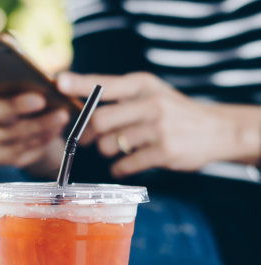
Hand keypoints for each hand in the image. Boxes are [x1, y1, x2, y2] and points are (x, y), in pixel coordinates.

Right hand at [0, 70, 70, 177]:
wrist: (25, 125)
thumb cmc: (20, 95)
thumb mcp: (19, 81)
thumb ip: (21, 75)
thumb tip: (52, 79)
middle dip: (15, 106)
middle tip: (41, 100)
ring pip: (11, 135)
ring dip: (39, 125)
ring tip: (62, 115)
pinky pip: (21, 151)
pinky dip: (41, 140)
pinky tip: (56, 130)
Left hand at [58, 72, 260, 176]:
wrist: (218, 130)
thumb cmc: (172, 112)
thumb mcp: (149, 94)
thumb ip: (117, 99)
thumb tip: (77, 112)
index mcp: (142, 85)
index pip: (104, 84)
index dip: (79, 84)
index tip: (59, 83)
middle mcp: (151, 103)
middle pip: (99, 120)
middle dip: (86, 134)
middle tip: (86, 140)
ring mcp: (159, 128)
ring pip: (109, 145)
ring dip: (106, 151)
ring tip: (119, 148)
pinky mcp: (165, 152)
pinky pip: (124, 165)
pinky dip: (118, 169)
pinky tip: (125, 165)